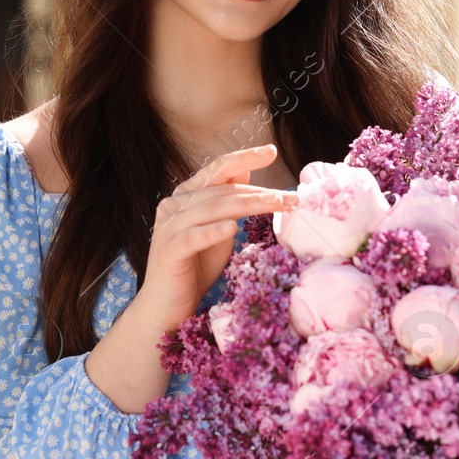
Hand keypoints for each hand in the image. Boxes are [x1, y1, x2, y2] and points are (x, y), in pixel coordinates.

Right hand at [136, 143, 297, 328]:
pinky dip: (213, 231)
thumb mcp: (218, 231)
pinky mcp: (168, 251)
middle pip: (223, 190)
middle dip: (260, 192)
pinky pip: (193, 237)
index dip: (244, 158)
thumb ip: (229, 204)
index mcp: (186, 195)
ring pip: (213, 208)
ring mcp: (169, 227)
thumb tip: (248, 174)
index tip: (272, 151)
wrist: (166, 307)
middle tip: (292, 197)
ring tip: (278, 205)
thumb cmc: (196, 268)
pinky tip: (232, 228)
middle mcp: (174, 205)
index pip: (218, 169)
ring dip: (249, 205)